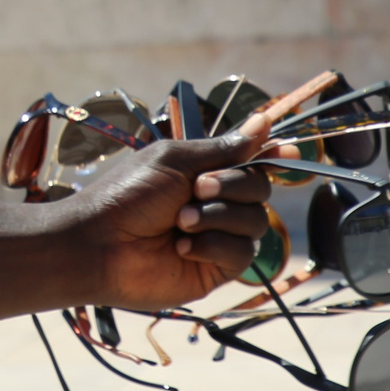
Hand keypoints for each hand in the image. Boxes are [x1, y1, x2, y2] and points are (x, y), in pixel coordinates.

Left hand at [59, 120, 273, 310]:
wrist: (101, 244)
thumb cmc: (128, 196)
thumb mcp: (175, 160)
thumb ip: (224, 149)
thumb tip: (264, 121)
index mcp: (204, 172)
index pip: (251, 163)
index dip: (273, 157)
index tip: (288, 154)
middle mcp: (215, 204)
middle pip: (260, 189)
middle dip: (232, 186)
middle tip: (196, 188)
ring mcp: (217, 237)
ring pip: (255, 221)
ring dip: (217, 216)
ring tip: (179, 221)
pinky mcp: (216, 269)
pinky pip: (242, 253)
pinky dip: (213, 245)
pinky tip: (181, 246)